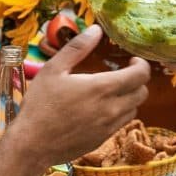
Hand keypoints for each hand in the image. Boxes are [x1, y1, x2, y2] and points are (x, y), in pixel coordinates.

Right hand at [8, 26, 149, 166]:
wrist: (32, 145)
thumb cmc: (40, 105)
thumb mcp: (53, 69)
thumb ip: (77, 48)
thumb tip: (96, 29)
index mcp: (102, 88)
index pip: (140, 75)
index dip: (141, 65)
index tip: (131, 61)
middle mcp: (111, 109)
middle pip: (142, 93)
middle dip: (137, 81)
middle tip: (123, 74)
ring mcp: (109, 127)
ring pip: (134, 109)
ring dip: (129, 98)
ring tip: (112, 91)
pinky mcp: (103, 140)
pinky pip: (121, 124)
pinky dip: (119, 113)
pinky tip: (101, 108)